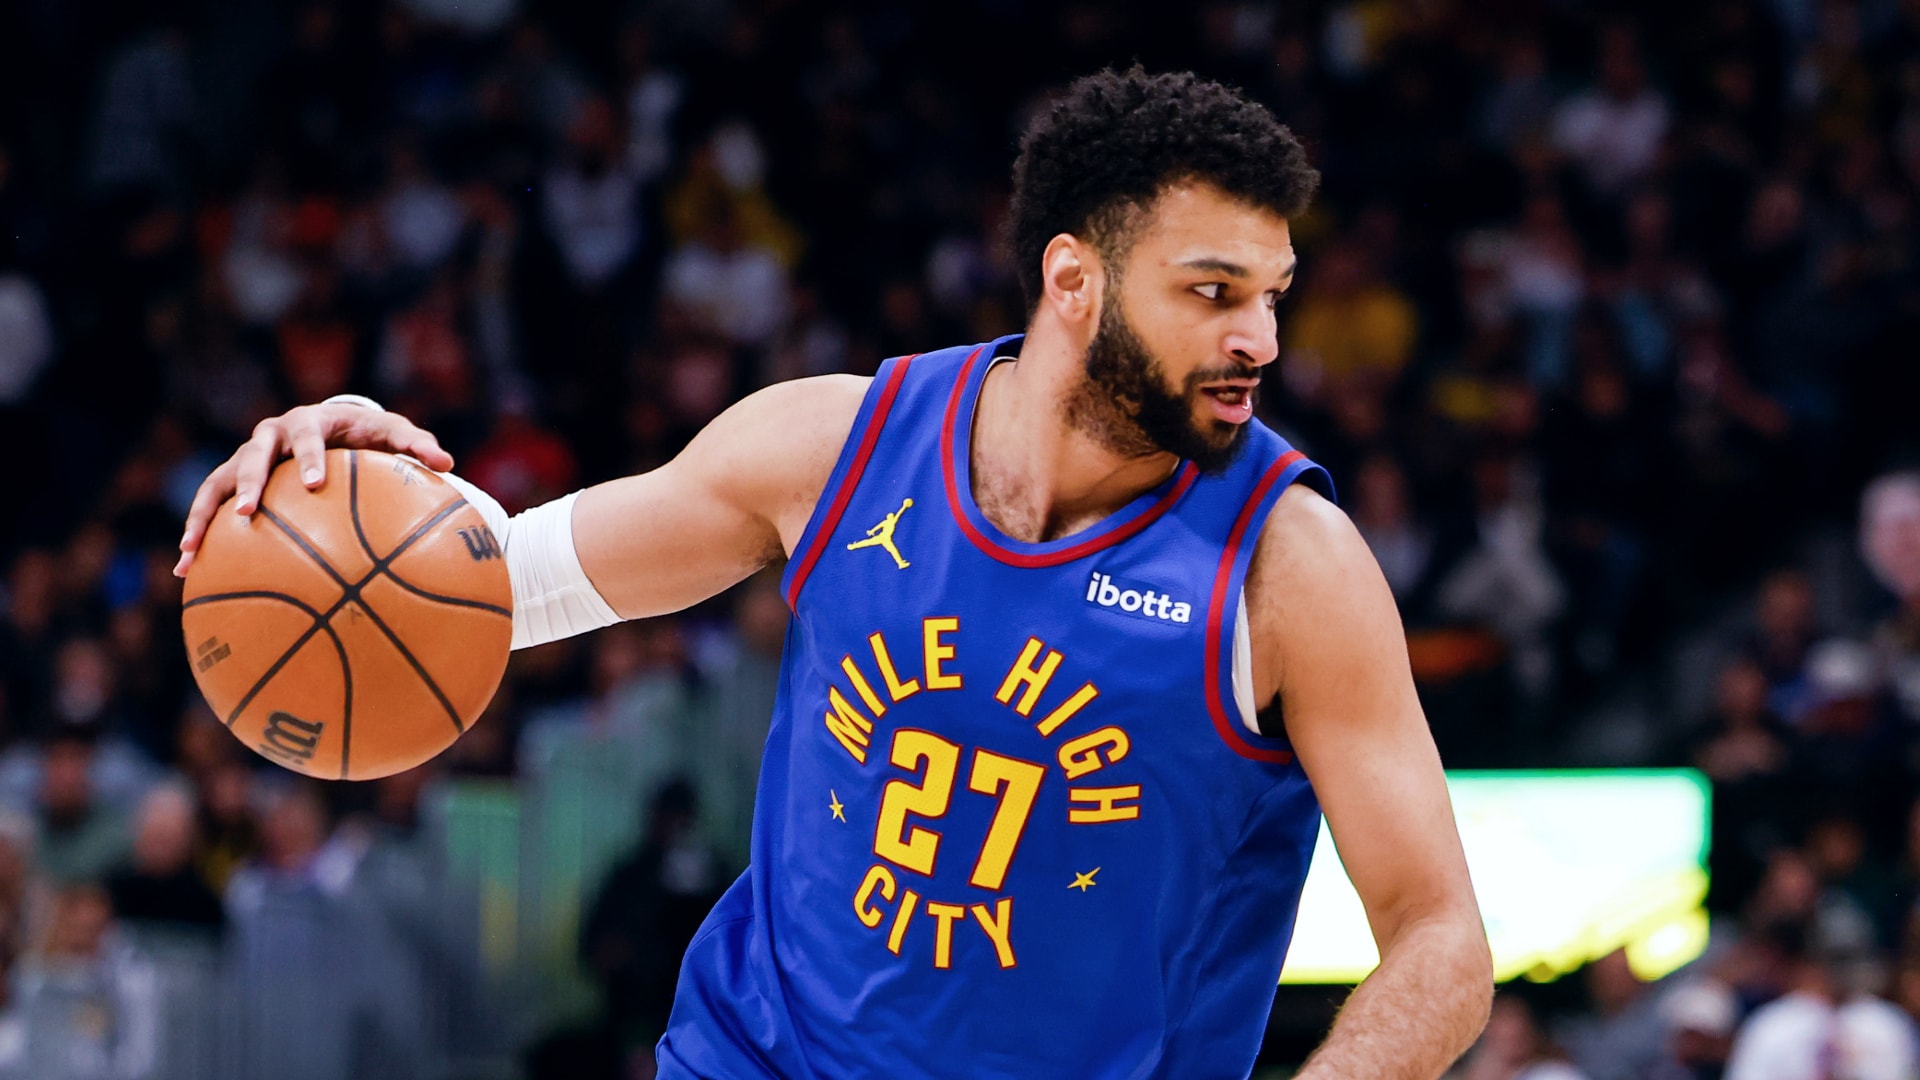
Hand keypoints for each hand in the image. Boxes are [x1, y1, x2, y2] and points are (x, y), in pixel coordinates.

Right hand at [174, 404, 453, 576]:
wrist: (330, 425)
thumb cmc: (366, 433)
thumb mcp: (393, 433)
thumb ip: (417, 445)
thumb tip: (449, 465)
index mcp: (309, 422)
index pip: (307, 436)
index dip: (307, 458)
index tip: (314, 484)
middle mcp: (270, 436)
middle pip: (251, 456)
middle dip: (248, 483)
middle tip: (247, 513)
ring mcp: (245, 458)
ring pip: (215, 483)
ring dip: (203, 515)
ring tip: (192, 551)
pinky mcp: (231, 482)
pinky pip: (208, 509)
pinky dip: (197, 537)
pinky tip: (186, 572)